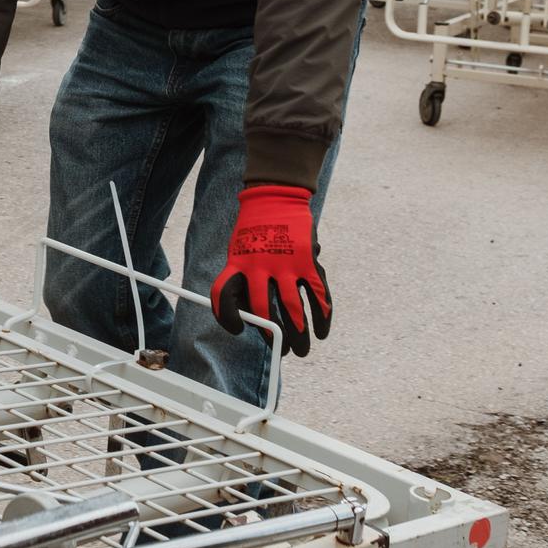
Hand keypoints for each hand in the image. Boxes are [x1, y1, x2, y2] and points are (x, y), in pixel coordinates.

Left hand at [211, 185, 330, 357]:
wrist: (275, 197)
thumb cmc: (254, 230)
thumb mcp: (238, 251)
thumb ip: (243, 280)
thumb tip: (249, 317)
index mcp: (238, 264)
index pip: (224, 297)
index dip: (227, 318)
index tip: (237, 329)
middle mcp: (260, 266)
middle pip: (264, 312)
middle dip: (274, 337)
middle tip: (283, 350)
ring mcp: (286, 264)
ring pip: (293, 309)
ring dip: (299, 335)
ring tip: (302, 350)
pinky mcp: (307, 261)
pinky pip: (317, 295)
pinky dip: (322, 316)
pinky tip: (322, 331)